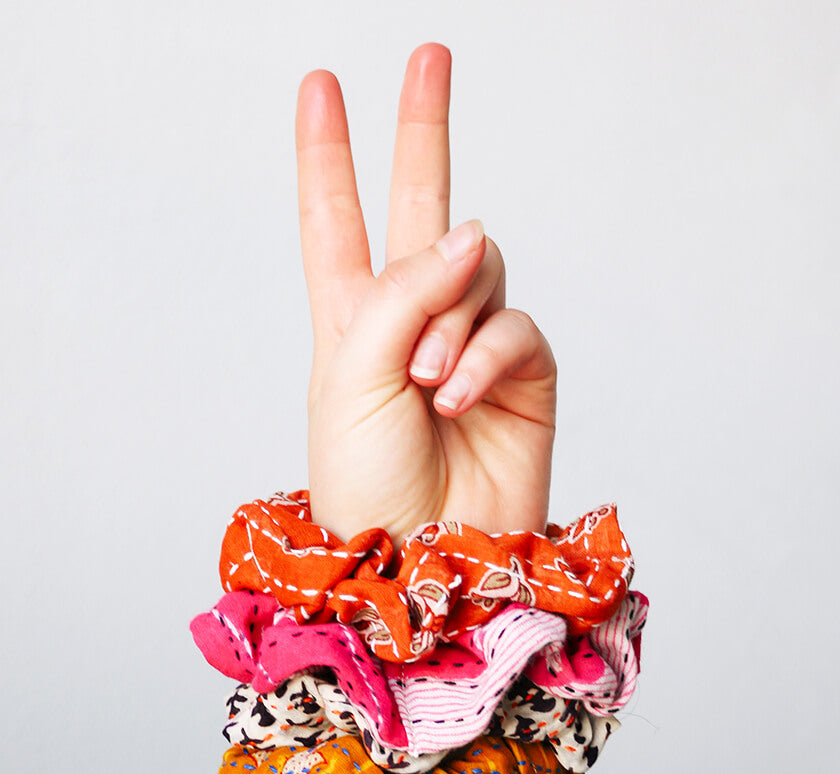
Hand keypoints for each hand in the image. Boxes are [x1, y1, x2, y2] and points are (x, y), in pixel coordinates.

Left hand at [297, 43, 555, 544]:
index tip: (320, 86)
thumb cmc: (365, 484)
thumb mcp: (347, 379)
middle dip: (421, 132)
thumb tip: (472, 231)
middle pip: (417, 206)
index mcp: (351, 321)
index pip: (336, 221)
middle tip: (429, 52)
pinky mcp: (522, 374)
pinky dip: (485, 354)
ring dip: (448, 317)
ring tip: (428, 381)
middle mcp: (412, 322)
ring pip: (476, 269)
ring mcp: (470, 344)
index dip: (327, 155)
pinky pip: (514, 325)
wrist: (423, 562)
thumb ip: (400, 293)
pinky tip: (458, 393)